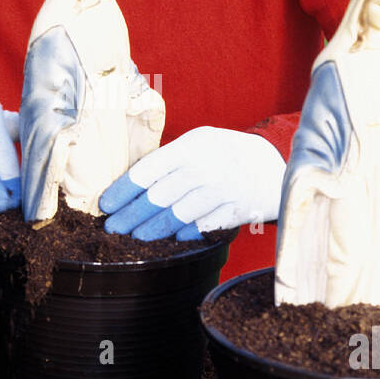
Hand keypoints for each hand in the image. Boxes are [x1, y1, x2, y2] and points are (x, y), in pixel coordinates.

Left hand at [99, 126, 285, 239]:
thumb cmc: (226, 153)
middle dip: (132, 215)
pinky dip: (187, 232)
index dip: (124, 189)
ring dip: (154, 228)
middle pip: (159, 196)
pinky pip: (204, 225)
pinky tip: (173, 236)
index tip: (107, 204)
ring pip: (179, 214)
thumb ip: (171, 158)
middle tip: (113, 227)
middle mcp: (206, 167)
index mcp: (191, 146)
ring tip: (136, 236)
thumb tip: (133, 183)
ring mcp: (223, 190)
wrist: (273, 164)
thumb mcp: (199, 142)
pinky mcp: (237, 210)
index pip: (148, 169)